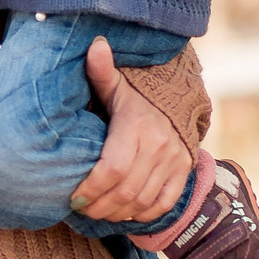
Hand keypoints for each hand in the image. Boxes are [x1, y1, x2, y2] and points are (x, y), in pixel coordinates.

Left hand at [67, 37, 192, 224]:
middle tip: (81, 208)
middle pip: (126, 190)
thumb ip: (102, 70)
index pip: (113, 168)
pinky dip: (144, 214)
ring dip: (117, 213)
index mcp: (137, 126)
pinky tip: (125, 213)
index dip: (92, 188)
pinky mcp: (184, 170)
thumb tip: (95, 45)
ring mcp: (175, 160)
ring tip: (97, 212)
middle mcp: (159, 146)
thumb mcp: (117, 83)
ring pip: (143, 200)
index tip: (74, 196)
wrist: (179, 97)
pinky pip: (165, 203)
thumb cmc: (136, 94)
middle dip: (99, 206)